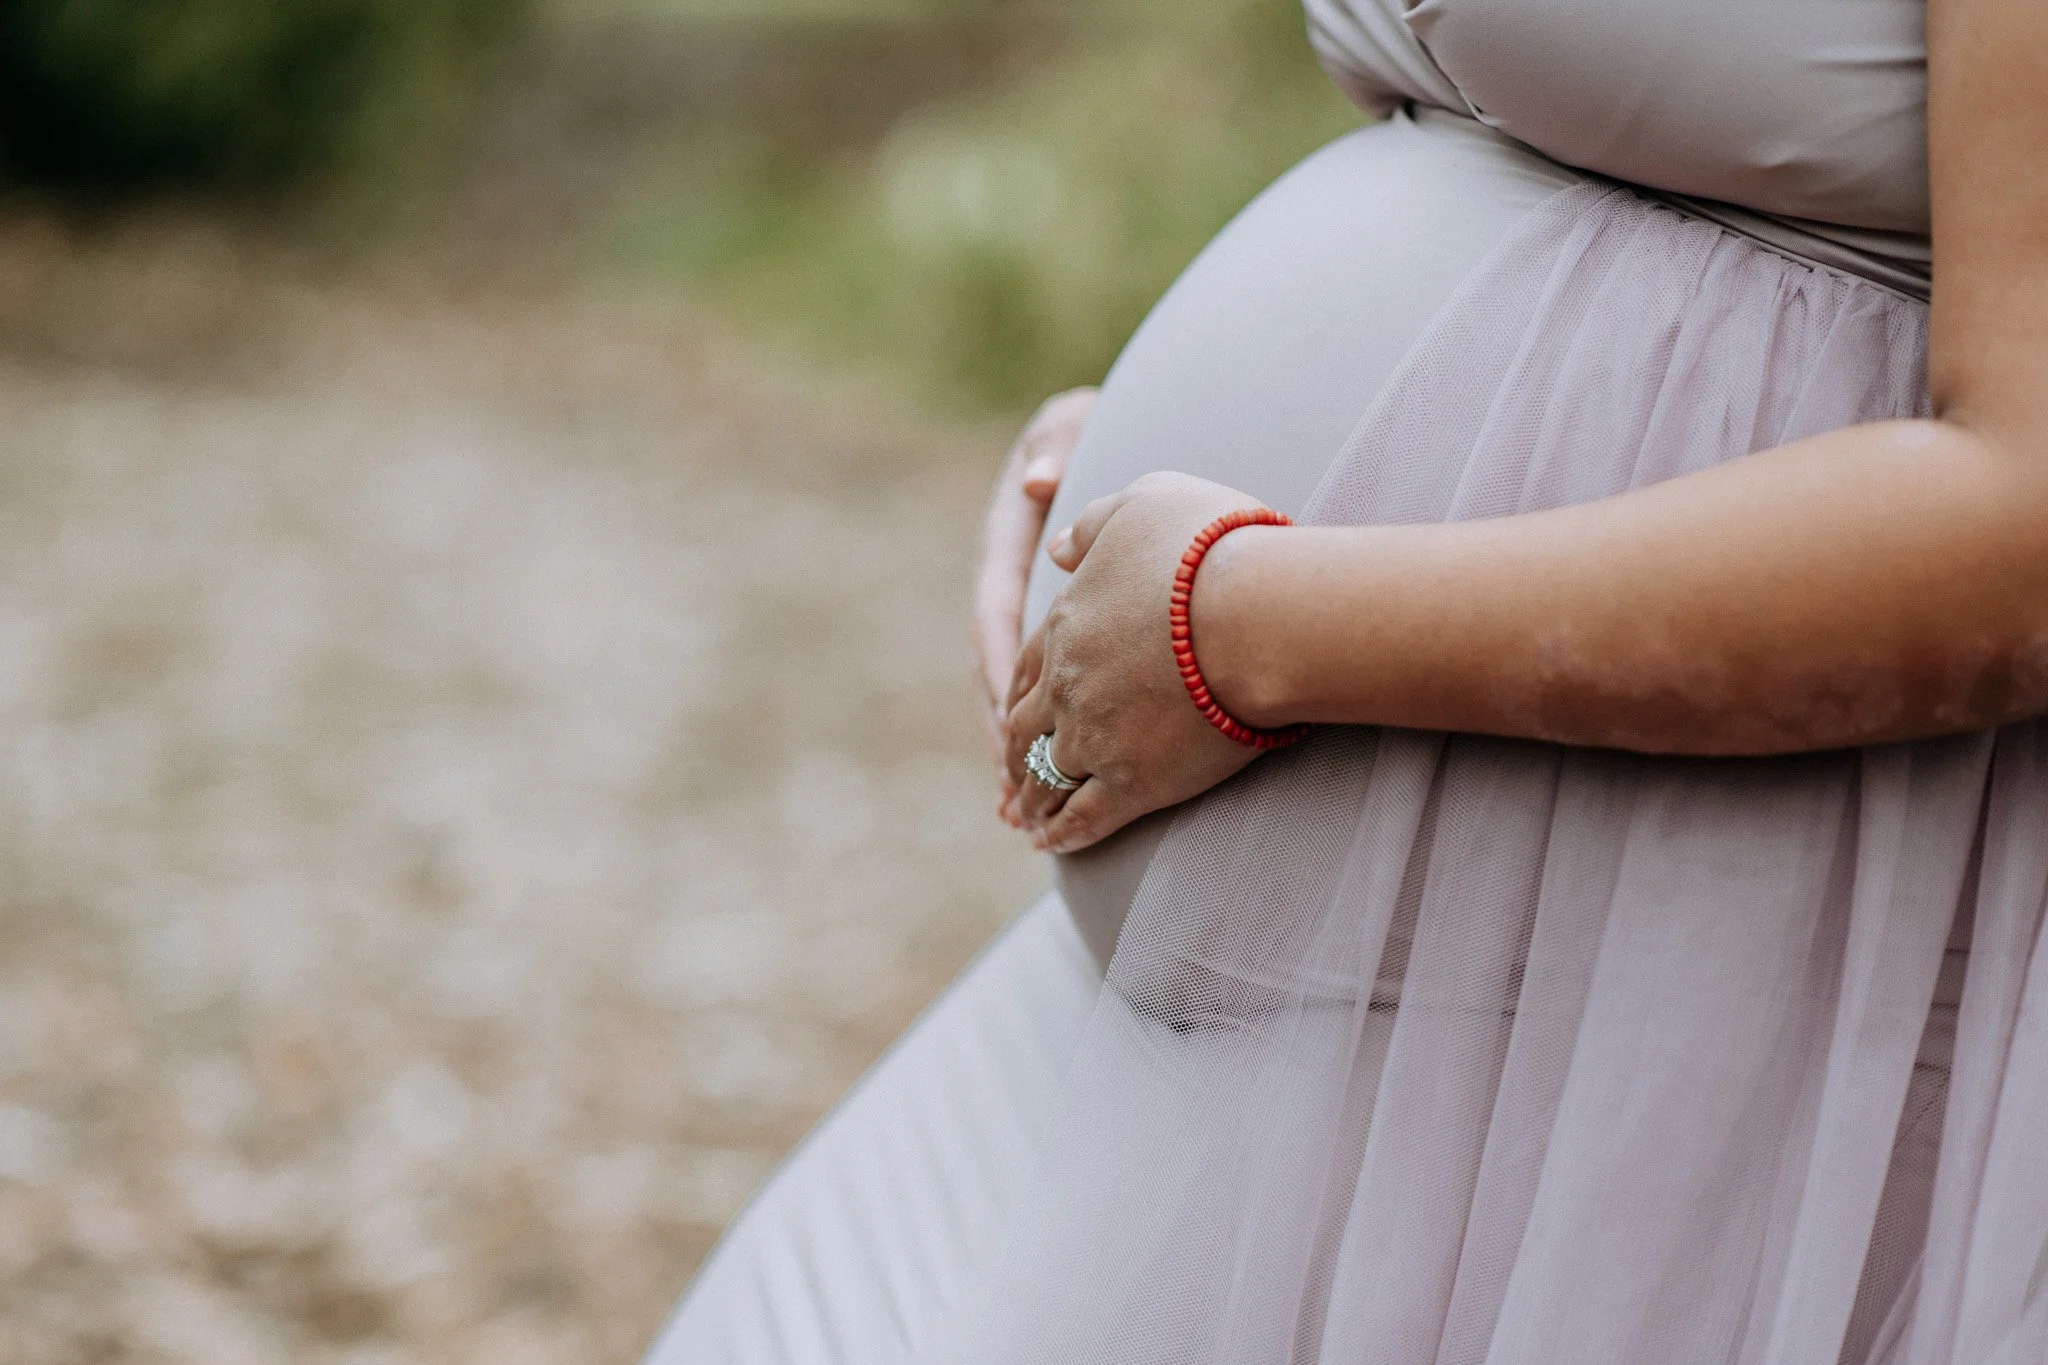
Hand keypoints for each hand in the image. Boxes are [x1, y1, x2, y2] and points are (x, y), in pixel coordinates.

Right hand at [973, 388, 1096, 822]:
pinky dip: (1047, 739)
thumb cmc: (1096, 422)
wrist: (1114, 425)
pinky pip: (1045, 692)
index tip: (1005, 715)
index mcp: (1007, 542)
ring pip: (1017, 693)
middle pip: (998, 671)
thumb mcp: (1074, 423)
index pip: (995, 612)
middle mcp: (1011, 584)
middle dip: (1004, 734)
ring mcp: (1032, 613)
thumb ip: (1057, 445)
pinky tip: (1050, 795)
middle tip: (1013, 792)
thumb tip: (1034, 483)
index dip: (998, 666)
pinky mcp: (1057, 632)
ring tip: (1019, 817)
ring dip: (1018, 753)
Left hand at [1003, 472, 1273, 852]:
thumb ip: (1093, 525)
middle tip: (1014, 774)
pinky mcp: (1132, 784)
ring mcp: (1093, 738)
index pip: (1028, 663)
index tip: (1018, 707)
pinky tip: (1053, 847)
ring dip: (1034, 800)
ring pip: (1045, 778)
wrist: (1257, 613)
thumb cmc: (1213, 547)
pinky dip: (1063, 836)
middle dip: (1019, 751)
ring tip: (1029, 820)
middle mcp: (1065, 683)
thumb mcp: (1144, 503)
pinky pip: (1083, 819)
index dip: (1024, 689)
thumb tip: (1052, 546)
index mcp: (1067, 621)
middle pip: (1026, 726)